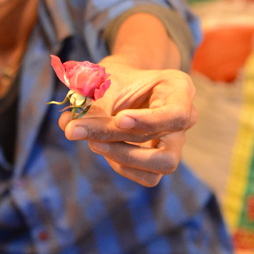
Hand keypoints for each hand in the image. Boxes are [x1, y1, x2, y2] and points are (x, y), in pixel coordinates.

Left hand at [60, 59, 196, 186]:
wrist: (121, 82)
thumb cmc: (115, 77)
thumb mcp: (104, 82)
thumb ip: (90, 104)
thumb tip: (69, 127)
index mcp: (179, 89)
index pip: (176, 115)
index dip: (148, 122)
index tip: (119, 119)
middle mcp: (185, 118)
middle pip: (167, 148)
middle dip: (127, 146)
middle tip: (91, 138)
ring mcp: (175, 141)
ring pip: (161, 166)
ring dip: (123, 158)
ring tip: (92, 142)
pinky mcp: (160, 159)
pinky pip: (148, 176)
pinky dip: (121, 165)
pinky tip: (101, 146)